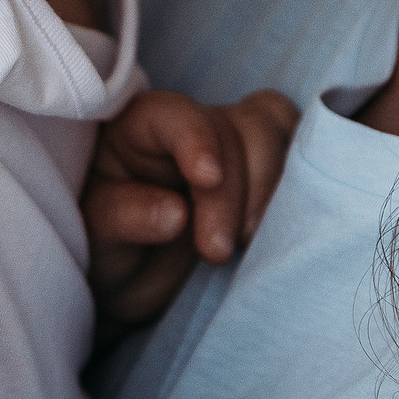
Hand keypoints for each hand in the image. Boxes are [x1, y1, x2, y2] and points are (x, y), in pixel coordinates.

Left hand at [85, 88, 297, 334]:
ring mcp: (235, 148)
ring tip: (251, 243)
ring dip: (273, 188)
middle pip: (233, 127)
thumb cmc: (108, 251)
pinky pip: (300, 157)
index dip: (196, 139)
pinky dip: (301, 189)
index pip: (174, 114)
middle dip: (234, 190)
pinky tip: (283, 231)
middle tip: (217, 251)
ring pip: (274, 130)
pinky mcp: (268, 174)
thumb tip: (174, 214)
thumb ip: (122, 216)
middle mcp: (191, 129)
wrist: (136, 284)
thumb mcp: (97, 238)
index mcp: (139, 130)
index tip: (206, 179)